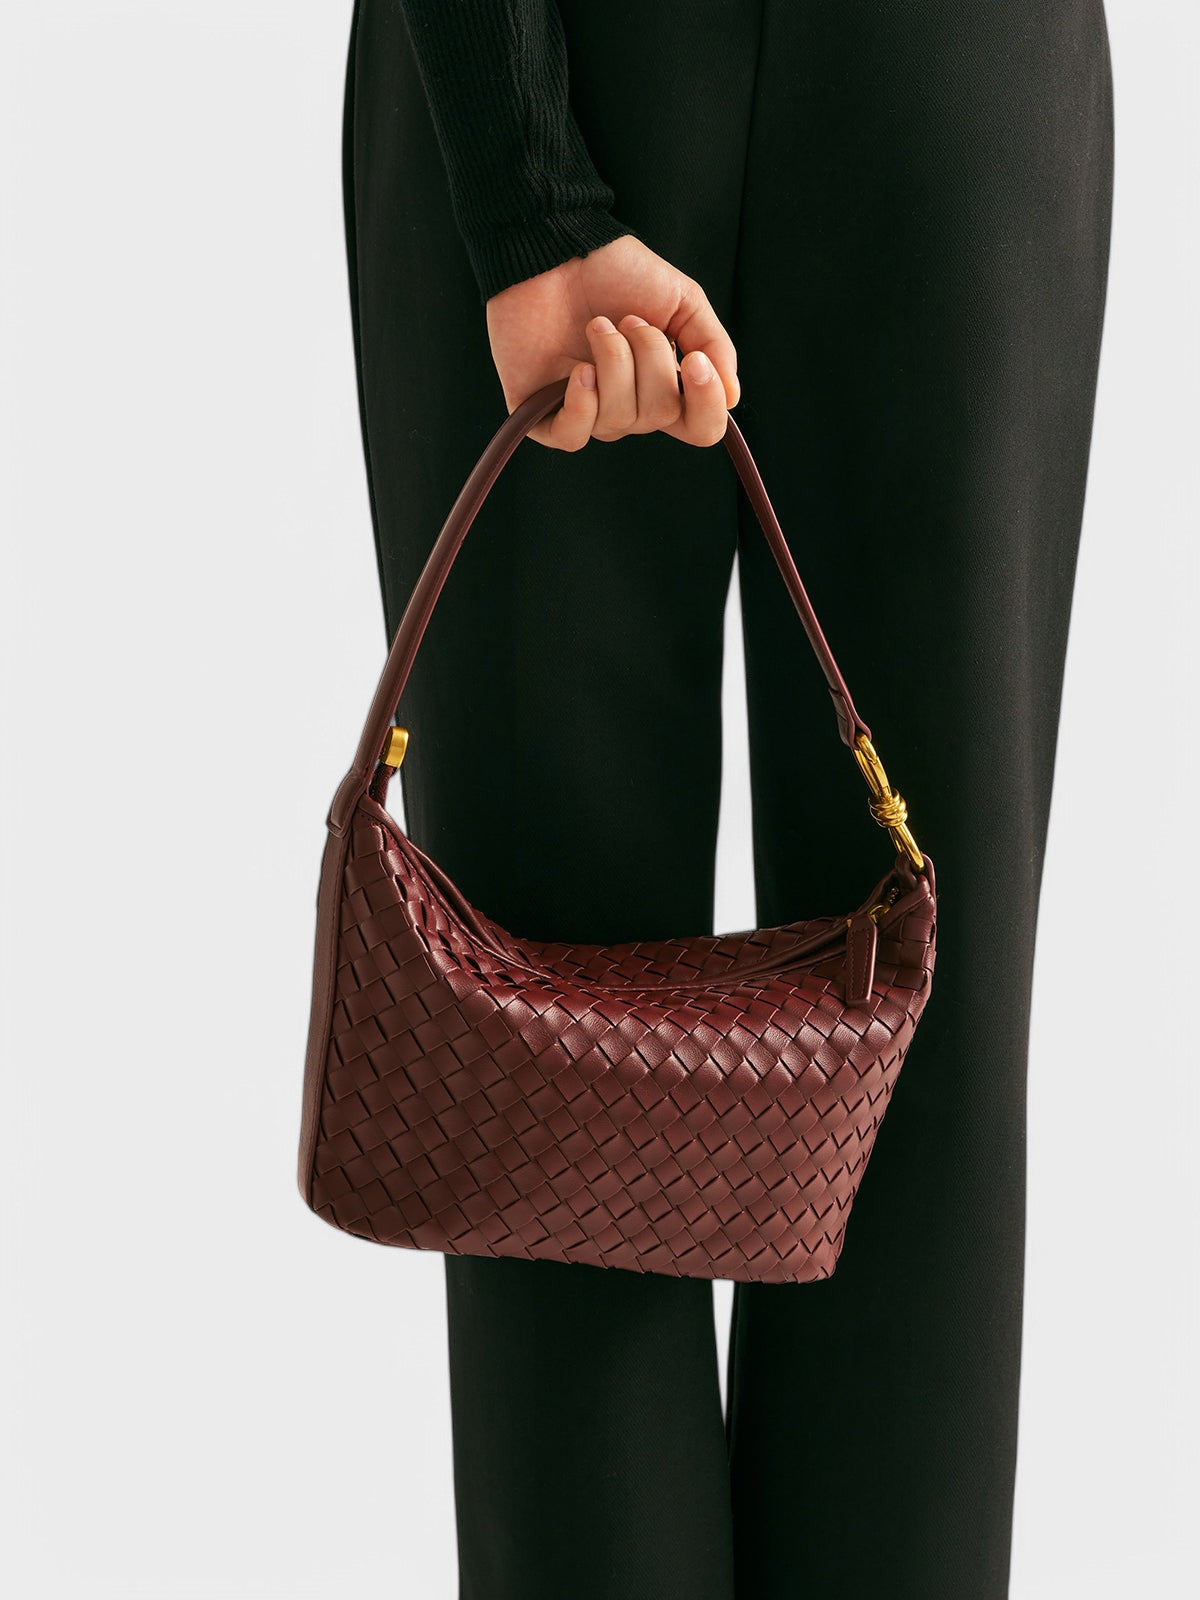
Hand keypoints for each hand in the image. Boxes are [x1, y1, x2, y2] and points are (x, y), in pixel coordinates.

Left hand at [485, 234, 739, 450]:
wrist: (556, 251)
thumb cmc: (616, 272)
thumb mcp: (682, 300)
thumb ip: (714, 345)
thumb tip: (732, 396)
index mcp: (664, 384)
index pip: (701, 427)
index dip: (706, 404)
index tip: (694, 362)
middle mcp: (629, 406)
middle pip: (662, 415)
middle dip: (650, 359)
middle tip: (628, 320)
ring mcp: (587, 412)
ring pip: (619, 420)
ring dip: (613, 363)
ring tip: (597, 326)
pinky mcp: (543, 415)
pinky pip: (574, 437)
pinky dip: (582, 404)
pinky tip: (578, 369)